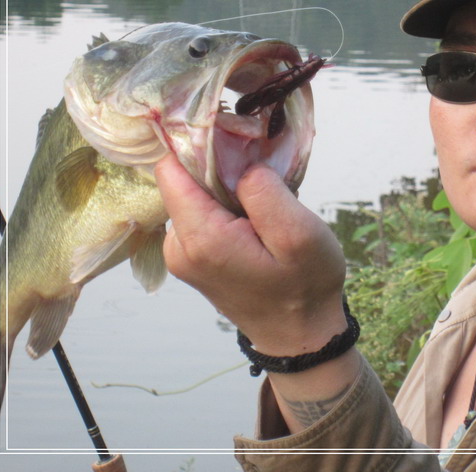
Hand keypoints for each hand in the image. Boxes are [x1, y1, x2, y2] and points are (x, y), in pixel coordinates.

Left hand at [154, 153, 347, 353]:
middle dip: (220, 168)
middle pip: (182, 181)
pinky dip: (226, 207)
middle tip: (263, 178)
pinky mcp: (194, 258)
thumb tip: (238, 164)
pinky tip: (256, 221)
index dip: (200, 145)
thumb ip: (264, 191)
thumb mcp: (298, 234)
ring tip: (265, 205)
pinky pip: (202, 214)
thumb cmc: (305, 285)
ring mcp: (183, 255)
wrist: (299, 335)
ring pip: (194, 196)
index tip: (236, 140)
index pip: (171, 169)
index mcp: (201, 238)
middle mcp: (180, 247)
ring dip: (226, 189)